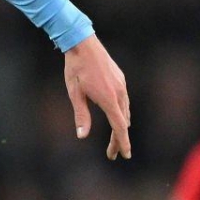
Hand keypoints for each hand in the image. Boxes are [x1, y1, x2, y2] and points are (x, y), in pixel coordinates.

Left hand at [63, 36, 131, 159]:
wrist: (83, 44)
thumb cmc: (75, 69)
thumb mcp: (75, 94)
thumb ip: (81, 115)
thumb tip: (82, 135)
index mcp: (108, 99)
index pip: (119, 127)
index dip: (122, 142)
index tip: (125, 155)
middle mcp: (119, 93)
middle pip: (123, 122)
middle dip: (119, 140)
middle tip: (115, 154)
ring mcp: (121, 85)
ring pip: (125, 112)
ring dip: (121, 126)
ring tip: (116, 139)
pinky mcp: (120, 79)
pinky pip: (124, 101)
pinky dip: (122, 113)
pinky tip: (118, 116)